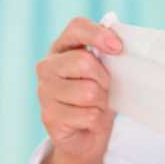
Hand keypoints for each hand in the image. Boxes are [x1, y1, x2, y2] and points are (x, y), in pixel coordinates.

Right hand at [34, 17, 122, 163]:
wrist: (87, 135)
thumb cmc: (98, 98)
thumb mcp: (107, 74)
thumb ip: (110, 57)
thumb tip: (120, 45)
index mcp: (62, 48)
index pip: (77, 28)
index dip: (98, 35)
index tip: (118, 48)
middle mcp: (47, 67)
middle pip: (84, 62)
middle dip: (104, 79)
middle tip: (105, 89)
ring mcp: (44, 92)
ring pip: (88, 92)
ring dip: (101, 103)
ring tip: (96, 107)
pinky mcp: (49, 117)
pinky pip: (88, 115)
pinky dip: (96, 121)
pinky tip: (88, 122)